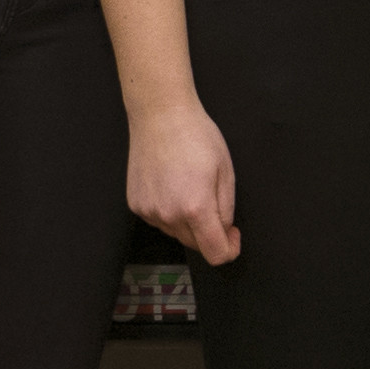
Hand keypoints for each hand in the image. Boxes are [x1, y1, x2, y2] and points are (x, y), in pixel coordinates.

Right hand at [128, 95, 241, 266]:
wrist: (160, 115)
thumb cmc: (195, 135)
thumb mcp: (226, 171)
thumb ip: (227, 209)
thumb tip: (225, 231)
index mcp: (196, 207)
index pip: (215, 253)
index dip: (229, 249)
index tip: (233, 236)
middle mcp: (169, 214)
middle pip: (195, 245)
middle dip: (209, 233)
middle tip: (214, 204)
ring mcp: (149, 211)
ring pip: (176, 233)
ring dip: (188, 222)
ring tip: (190, 187)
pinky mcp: (136, 205)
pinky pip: (159, 221)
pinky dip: (169, 212)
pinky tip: (172, 187)